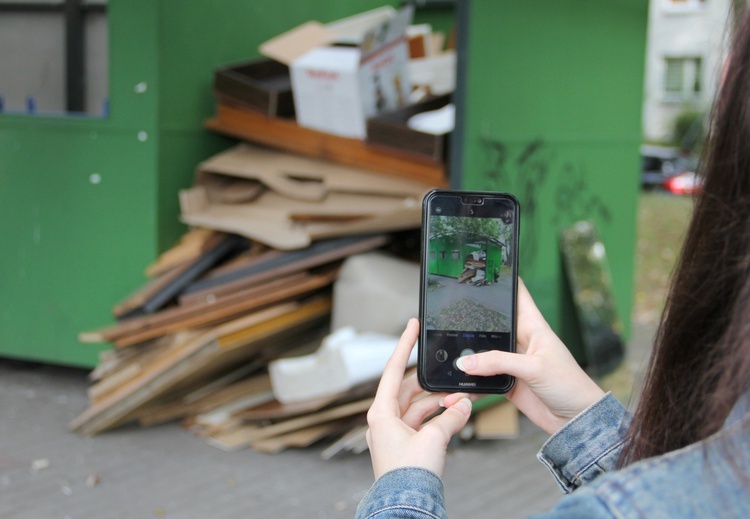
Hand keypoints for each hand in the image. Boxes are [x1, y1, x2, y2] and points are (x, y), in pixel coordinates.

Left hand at [365, 318, 471, 479]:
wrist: (406, 506)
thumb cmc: (408, 475)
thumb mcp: (433, 439)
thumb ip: (450, 417)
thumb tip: (463, 404)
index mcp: (381, 412)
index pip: (394, 370)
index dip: (404, 345)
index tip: (411, 326)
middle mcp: (384, 419)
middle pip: (409, 388)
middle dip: (432, 382)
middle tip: (448, 371)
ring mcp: (394, 433)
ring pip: (418, 406)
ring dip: (439, 402)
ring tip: (460, 398)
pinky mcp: (406, 446)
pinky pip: (423, 422)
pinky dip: (439, 417)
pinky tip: (456, 414)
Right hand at [443, 278, 604, 434]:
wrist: (576, 420)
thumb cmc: (569, 385)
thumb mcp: (534, 368)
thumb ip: (499, 362)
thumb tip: (466, 362)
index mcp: (533, 326)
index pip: (518, 294)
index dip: (503, 281)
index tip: (482, 270)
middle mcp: (521, 340)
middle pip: (491, 324)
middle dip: (471, 323)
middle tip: (447, 319)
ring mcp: (512, 362)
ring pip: (483, 354)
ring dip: (468, 359)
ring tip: (447, 359)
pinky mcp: (507, 382)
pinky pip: (483, 381)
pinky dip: (470, 386)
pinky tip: (457, 390)